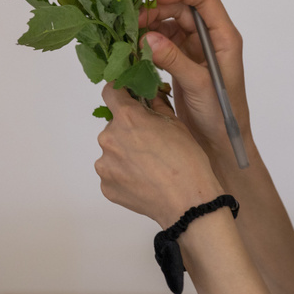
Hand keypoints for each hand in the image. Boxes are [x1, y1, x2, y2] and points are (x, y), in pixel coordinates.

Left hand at [95, 83, 224, 227]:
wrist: (187, 202)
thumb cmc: (187, 161)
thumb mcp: (175, 123)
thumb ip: (156, 105)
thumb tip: (148, 94)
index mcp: (127, 117)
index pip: (111, 92)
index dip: (120, 92)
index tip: (126, 97)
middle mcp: (110, 138)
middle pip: (113, 125)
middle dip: (128, 130)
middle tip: (149, 143)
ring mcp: (105, 164)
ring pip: (112, 151)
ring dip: (125, 153)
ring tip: (148, 166)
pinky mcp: (106, 185)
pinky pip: (112, 173)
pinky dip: (124, 174)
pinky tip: (143, 180)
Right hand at [140, 0, 251, 164]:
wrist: (220, 144)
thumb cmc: (221, 115)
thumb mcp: (198, 85)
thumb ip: (174, 59)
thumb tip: (147, 37)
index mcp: (224, 37)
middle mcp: (211, 39)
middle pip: (183, 9)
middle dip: (159, 10)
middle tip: (135, 22)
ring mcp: (196, 50)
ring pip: (171, 24)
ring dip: (152, 26)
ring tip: (132, 37)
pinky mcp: (183, 62)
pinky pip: (164, 43)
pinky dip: (150, 43)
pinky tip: (136, 49)